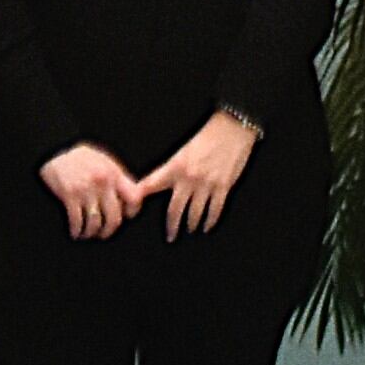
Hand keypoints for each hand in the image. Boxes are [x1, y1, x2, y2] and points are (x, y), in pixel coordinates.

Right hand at [40, 142, 146, 241]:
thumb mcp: (104, 162)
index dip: (132, 211)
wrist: (54, 150)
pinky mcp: (69, 195)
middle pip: (114, 217)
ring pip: (95, 223)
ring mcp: (86, 189)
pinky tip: (75, 232)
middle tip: (103, 233)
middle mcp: (103, 182)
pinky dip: (76, 231)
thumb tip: (132, 197)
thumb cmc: (80, 158)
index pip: (134, 198)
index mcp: (114, 173)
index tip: (124, 216)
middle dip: (109, 230)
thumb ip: (118, 179)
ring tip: (87, 234)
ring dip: (91, 233)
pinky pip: (77, 221)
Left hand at [130, 111, 257, 237]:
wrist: (232, 128)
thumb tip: (163, 184)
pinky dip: (210, 221)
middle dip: (171, 226)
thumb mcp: (184, 151)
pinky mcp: (223, 186)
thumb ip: (173, 169)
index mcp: (175, 166)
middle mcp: (188, 177)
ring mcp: (206, 184)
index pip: (150, 185)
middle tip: (170, 236)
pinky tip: (207, 226)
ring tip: (189, 230)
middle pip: (174, 209)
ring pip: (195, 213)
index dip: (139, 198)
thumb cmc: (208, 136)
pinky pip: (215, 210)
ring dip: (191, 224)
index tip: (132, 211)